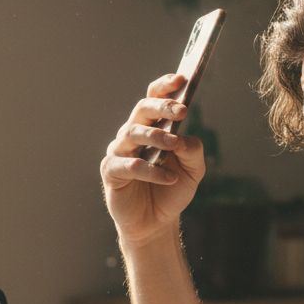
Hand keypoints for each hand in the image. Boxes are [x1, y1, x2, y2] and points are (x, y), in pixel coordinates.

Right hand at [100, 74, 206, 245]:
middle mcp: (132, 134)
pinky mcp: (111, 172)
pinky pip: (129, 165)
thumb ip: (192, 151)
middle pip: (142, 110)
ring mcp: (119, 152)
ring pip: (132, 132)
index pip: (153, 98)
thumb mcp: (193, 171)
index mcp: (151, 127)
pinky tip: (169, 177)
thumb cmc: (171, 191)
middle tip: (183, 111)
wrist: (155, 223)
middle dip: (162, 106)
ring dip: (156, 136)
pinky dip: (150, 170)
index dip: (164, 87)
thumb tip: (185, 138)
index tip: (181, 80)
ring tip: (175, 145)